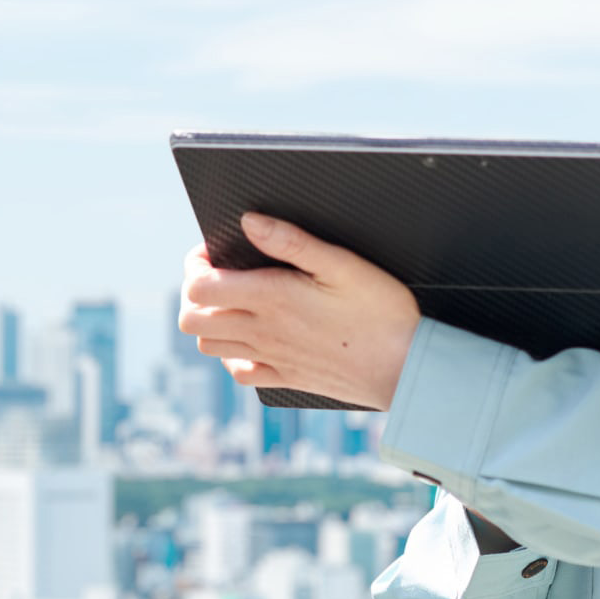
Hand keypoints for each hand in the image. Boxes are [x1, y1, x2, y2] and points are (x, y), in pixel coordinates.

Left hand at [179, 213, 420, 411]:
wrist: (407, 367)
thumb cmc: (382, 311)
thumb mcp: (342, 263)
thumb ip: (291, 241)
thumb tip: (249, 221)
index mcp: (271, 298)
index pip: (199, 287)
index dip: (197, 264)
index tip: (216, 250)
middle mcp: (263, 331)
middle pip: (192, 320)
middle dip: (195, 293)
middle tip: (218, 275)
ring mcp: (272, 358)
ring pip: (208, 347)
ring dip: (210, 322)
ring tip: (233, 302)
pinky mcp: (286, 377)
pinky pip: (239, 373)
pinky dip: (232, 355)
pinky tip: (252, 338)